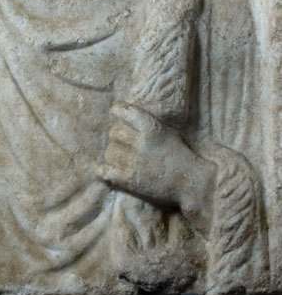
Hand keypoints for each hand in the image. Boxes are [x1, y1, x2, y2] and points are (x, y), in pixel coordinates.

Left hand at [97, 104, 215, 225]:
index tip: (116, 111)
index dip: (118, 110)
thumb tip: (127, 116)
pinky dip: (102, 170)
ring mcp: (132, 161)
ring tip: (126, 160)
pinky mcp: (127, 179)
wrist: (193, 184)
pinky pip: (103, 171)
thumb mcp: (169, 133)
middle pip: (114, 132)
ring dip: (115, 155)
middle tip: (127, 144)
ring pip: (109, 151)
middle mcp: (140, 143)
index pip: (126, 111)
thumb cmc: (182, 157)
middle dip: (119, 137)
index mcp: (152, 128)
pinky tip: (104, 169)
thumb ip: (149, 125)